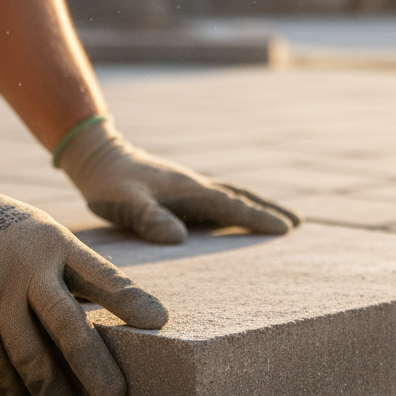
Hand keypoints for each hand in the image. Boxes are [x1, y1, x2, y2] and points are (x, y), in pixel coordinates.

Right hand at [0, 149, 167, 395]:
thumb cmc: (17, 237)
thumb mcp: (55, 240)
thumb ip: (93, 276)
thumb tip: (148, 318)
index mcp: (55, 247)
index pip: (99, 274)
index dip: (127, 299)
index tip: (158, 321)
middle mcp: (24, 272)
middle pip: (62, 322)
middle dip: (89, 362)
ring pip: (24, 355)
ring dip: (50, 394)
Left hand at [57, 118, 300, 244]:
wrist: (97, 157)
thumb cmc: (109, 185)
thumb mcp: (125, 203)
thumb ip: (150, 219)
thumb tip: (180, 238)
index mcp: (190, 191)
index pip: (232, 205)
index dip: (259, 218)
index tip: (285, 229)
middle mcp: (196, 187)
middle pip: (242, 198)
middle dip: (269, 211)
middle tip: (298, 225)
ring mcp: (191, 188)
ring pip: (233, 197)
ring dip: (258, 207)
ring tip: (281, 220)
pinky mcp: (182, 192)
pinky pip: (219, 200)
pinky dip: (238, 207)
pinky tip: (238, 217)